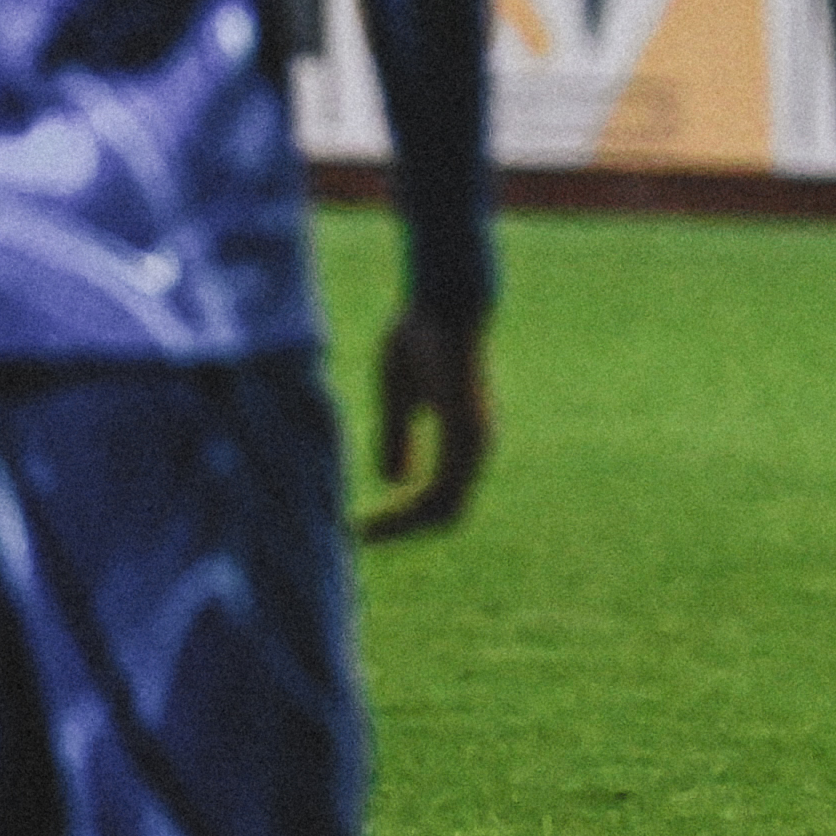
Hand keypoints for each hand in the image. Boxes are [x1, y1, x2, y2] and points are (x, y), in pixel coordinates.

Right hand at [361, 307, 489, 540]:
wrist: (443, 300)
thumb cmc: (422, 337)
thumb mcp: (399, 396)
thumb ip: (398, 436)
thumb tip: (395, 480)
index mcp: (464, 439)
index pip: (441, 498)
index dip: (404, 517)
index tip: (363, 525)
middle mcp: (476, 447)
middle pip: (445, 514)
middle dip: (401, 529)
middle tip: (358, 535)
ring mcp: (474, 441)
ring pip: (445, 511)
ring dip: (402, 526)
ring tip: (362, 531)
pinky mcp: (462, 431)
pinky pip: (440, 491)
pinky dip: (409, 510)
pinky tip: (379, 512)